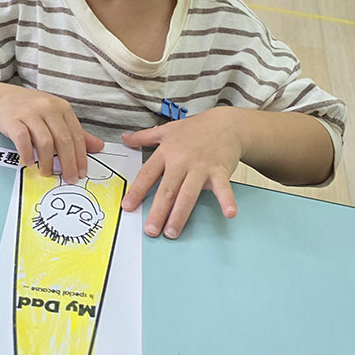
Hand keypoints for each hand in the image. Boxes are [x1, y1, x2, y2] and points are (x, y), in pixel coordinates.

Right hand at [0, 85, 103, 182]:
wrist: (4, 98)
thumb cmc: (33, 111)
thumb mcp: (57, 117)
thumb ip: (76, 133)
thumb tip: (98, 146)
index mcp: (62, 108)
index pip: (76, 135)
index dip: (80, 156)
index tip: (81, 172)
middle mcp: (48, 108)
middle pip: (63, 139)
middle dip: (68, 162)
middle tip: (69, 178)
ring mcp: (30, 113)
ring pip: (44, 140)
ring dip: (47, 161)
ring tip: (47, 172)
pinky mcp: (13, 119)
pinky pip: (22, 138)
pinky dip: (27, 153)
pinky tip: (30, 162)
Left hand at [121, 109, 242, 238]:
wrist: (226, 123)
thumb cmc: (196, 128)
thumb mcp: (167, 130)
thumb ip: (145, 136)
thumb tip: (126, 138)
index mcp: (166, 152)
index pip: (147, 174)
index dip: (137, 191)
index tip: (128, 206)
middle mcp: (182, 161)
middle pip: (167, 190)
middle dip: (158, 211)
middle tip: (151, 230)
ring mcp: (201, 167)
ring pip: (188, 194)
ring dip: (180, 215)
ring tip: (172, 232)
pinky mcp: (220, 171)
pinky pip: (223, 188)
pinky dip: (227, 200)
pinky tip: (229, 213)